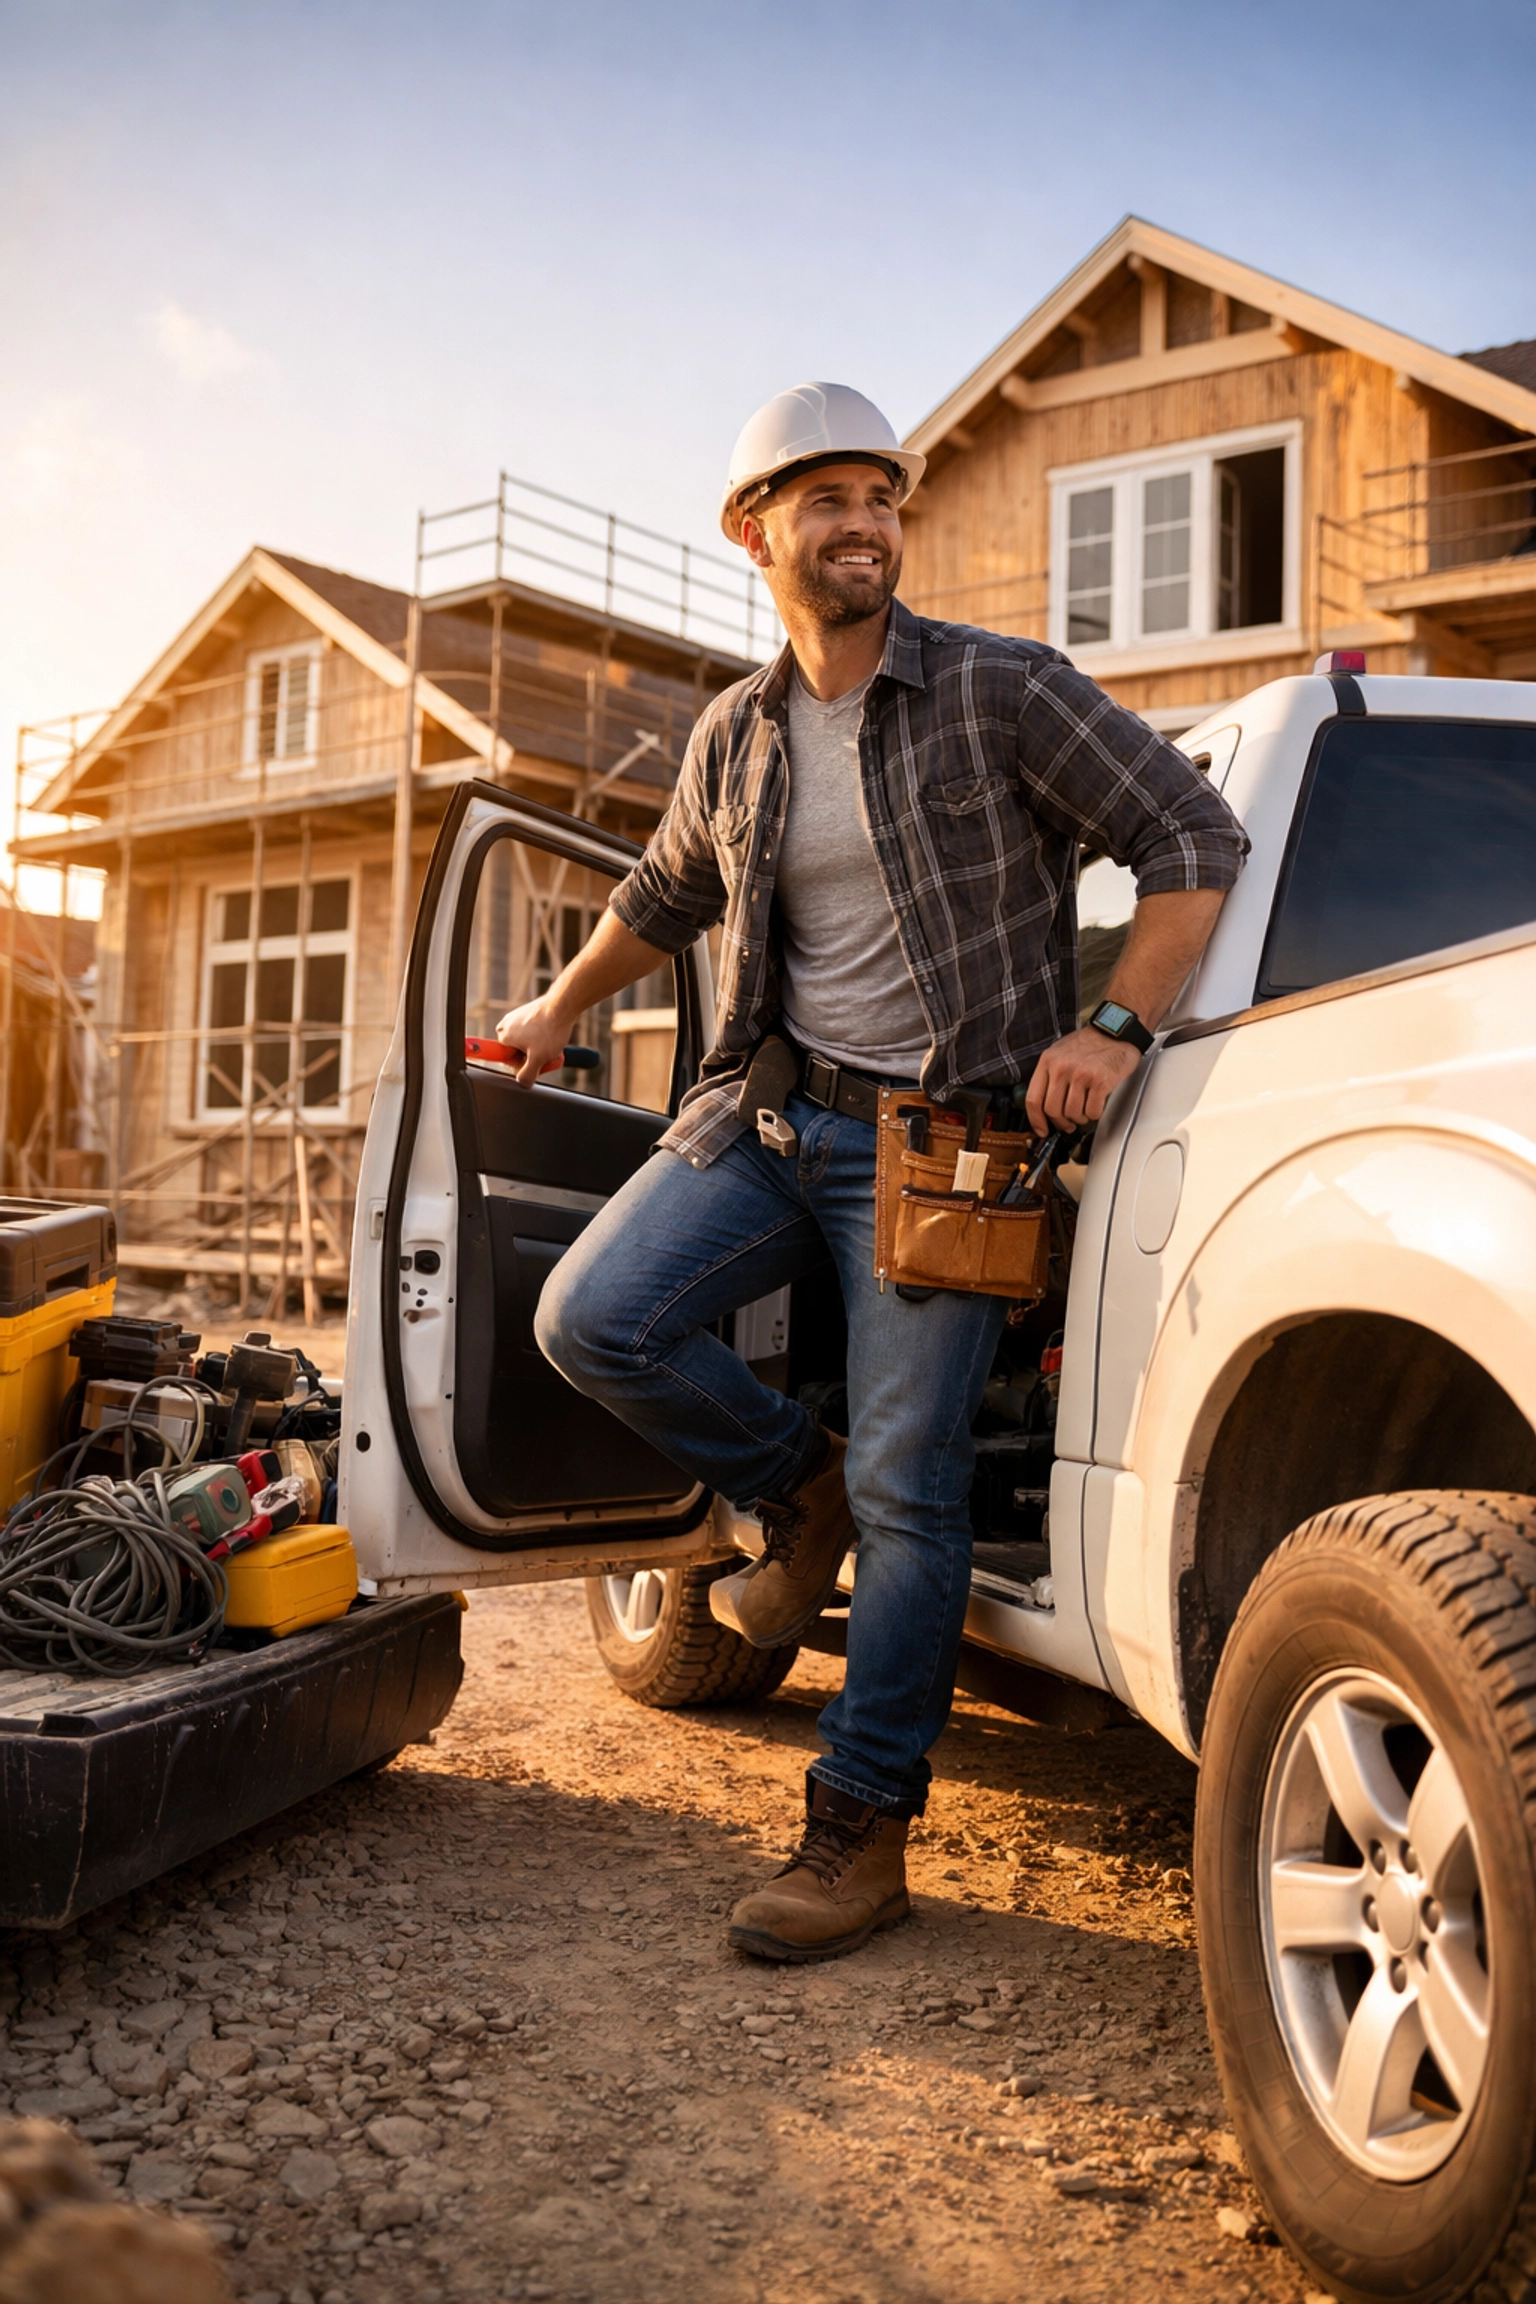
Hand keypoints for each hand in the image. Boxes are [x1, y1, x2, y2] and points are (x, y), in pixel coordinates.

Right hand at [495, 999, 572, 1088]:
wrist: (563, 1005)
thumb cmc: (550, 1029)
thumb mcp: (538, 1059)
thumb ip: (527, 1075)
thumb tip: (523, 1083)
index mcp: (503, 1035)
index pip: (507, 1060)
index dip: (522, 1065)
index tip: (535, 1063)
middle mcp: (506, 1024)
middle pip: (517, 1050)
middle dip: (532, 1056)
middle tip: (547, 1056)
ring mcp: (517, 1016)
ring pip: (527, 1041)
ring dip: (539, 1046)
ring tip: (552, 1045)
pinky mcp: (528, 1011)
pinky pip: (532, 1030)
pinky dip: (542, 1035)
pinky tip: (553, 1035)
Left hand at [1024, 1025, 1141, 1134]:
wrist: (1116, 1030)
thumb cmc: (1090, 1043)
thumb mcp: (1060, 1053)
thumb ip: (1050, 1076)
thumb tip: (1044, 1107)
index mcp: (1048, 1061)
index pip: (1033, 1099)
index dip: (1036, 1120)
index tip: (1042, 1130)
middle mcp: (1061, 1067)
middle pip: (1052, 1111)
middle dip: (1062, 1122)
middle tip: (1069, 1123)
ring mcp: (1080, 1074)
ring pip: (1072, 1113)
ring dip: (1080, 1118)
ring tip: (1085, 1109)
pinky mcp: (1099, 1080)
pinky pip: (1092, 1111)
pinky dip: (1095, 1113)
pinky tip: (1097, 1104)